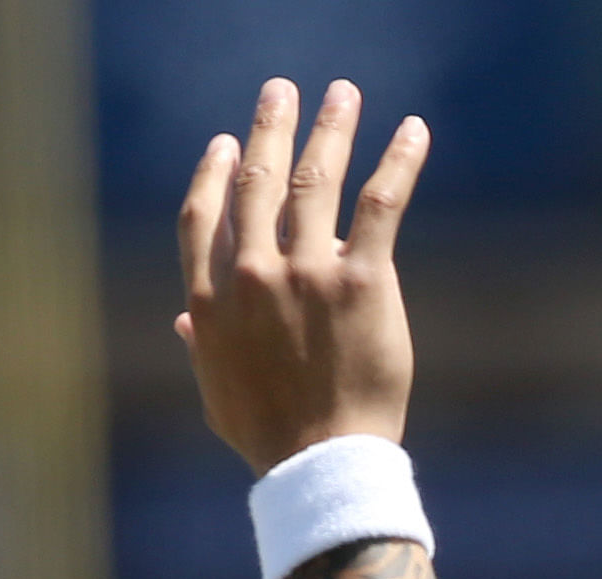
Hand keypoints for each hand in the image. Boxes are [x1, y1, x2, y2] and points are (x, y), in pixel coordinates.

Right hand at [175, 78, 426, 474]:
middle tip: (281, 93)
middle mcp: (254, 274)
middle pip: (257, 181)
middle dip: (269, 129)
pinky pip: (381, 204)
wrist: (321, 463)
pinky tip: (414, 130)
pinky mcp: (361, 281)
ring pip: (316, 179)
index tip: (224, 142)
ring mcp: (307, 273)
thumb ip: (203, 346)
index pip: (205, 216)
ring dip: (331, 127)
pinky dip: (399, 160)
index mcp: (212, 299)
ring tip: (342, 94)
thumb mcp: (218, 392)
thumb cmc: (270, 439)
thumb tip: (187, 322)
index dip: (214, 172)